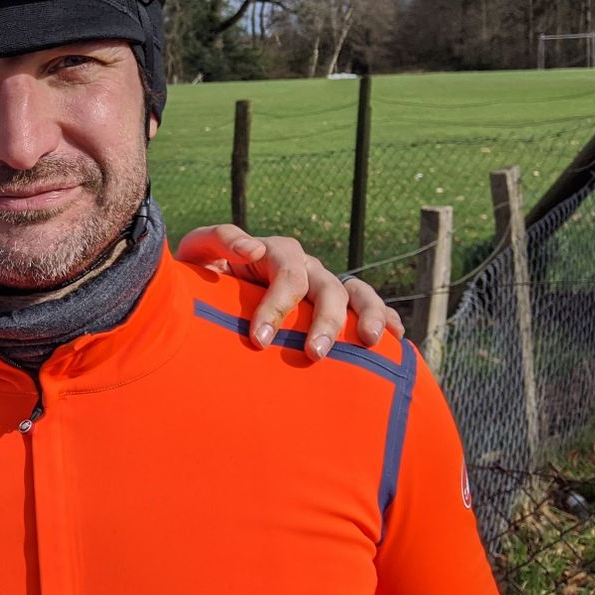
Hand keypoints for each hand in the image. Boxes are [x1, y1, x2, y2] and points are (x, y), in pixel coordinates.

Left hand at [175, 225, 403, 359]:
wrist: (204, 290)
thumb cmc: (200, 272)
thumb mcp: (198, 250)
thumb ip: (220, 240)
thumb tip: (254, 249)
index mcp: (276, 252)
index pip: (286, 274)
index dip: (276, 306)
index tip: (260, 340)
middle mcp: (305, 266)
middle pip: (326, 287)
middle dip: (324, 321)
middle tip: (314, 354)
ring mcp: (322, 284)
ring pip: (355, 293)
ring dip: (367, 316)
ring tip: (370, 342)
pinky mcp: (331, 304)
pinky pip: (368, 307)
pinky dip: (386, 318)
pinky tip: (396, 341)